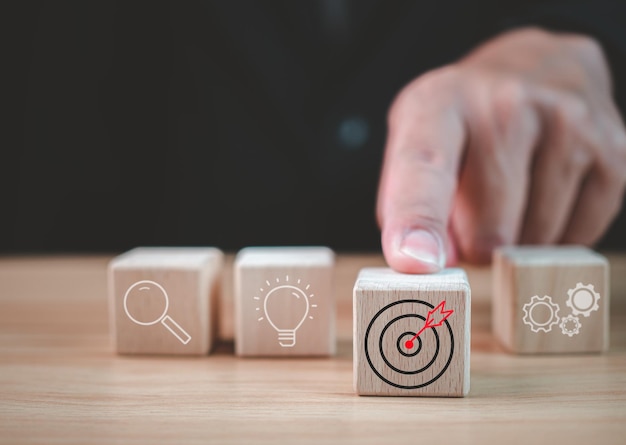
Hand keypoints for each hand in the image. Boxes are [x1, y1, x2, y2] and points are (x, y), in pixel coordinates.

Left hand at [377, 27, 625, 272]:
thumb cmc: (461, 119)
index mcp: (441, 103)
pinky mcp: (614, 151)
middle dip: (474, 244)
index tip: (415, 261)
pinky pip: (577, 237)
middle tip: (470, 215)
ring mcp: (569, 123)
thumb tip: (433, 264)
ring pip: (535, 239)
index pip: (425, 167)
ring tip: (507, 198)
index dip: (418, 218)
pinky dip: (553, 237)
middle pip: (489, 229)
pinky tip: (541, 201)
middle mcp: (508, 103)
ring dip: (516, 241)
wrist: (533, 66)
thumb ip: (407, 203)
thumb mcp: (412, 140)